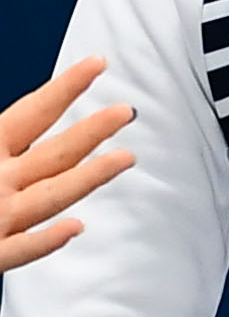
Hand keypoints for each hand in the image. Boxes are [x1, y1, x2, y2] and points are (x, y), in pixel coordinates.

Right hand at [0, 55, 135, 270]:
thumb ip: (1, 131)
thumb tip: (15, 116)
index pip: (32, 113)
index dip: (65, 87)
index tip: (98, 64)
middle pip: (53, 153)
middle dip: (92, 131)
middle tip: (127, 112)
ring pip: (48, 198)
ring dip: (88, 178)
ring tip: (126, 159)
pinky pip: (16, 252)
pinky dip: (45, 242)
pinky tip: (76, 229)